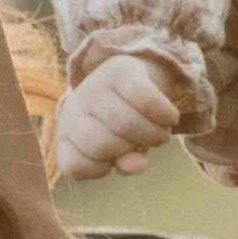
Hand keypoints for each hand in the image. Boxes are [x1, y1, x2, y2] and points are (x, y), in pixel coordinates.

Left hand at [56, 52, 189, 182]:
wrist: (131, 76)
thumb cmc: (121, 124)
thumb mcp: (121, 149)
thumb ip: (125, 163)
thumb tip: (139, 165)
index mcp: (66, 134)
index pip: (75, 166)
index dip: (102, 168)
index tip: (115, 158)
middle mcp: (74, 108)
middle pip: (104, 145)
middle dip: (132, 149)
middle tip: (145, 142)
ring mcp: (94, 87)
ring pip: (127, 123)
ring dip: (154, 135)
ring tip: (160, 133)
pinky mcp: (119, 70)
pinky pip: (145, 100)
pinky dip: (164, 115)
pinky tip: (171, 117)